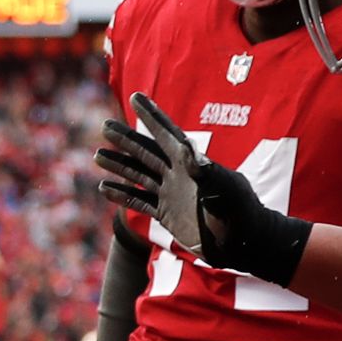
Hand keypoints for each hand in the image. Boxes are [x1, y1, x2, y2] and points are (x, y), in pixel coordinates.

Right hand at [93, 93, 307, 285]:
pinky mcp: (167, 214)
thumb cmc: (241, 212)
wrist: (243, 243)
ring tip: (98, 155)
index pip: (167, 134)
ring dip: (119, 165)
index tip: (136, 97)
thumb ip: (207, 170)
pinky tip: (105, 188)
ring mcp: (171, 194)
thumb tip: (187, 149)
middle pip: (147, 151)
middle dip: (126, 139)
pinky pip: (140, 202)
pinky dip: (123, 195)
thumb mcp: (227, 188)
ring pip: (139, 175)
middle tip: (105, 125)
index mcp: (191, 163)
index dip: (151, 116)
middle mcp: (178, 174)